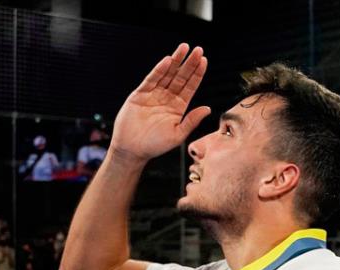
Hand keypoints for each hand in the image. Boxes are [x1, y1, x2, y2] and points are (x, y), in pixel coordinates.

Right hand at [110, 43, 210, 162]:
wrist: (132, 150)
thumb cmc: (155, 146)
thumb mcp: (178, 135)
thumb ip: (192, 121)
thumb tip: (208, 109)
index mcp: (178, 107)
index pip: (190, 86)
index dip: (197, 74)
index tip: (204, 61)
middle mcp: (167, 98)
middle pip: (181, 76)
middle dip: (189, 63)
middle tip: (198, 50)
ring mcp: (153, 94)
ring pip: (167, 74)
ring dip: (176, 61)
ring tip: (184, 48)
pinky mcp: (140, 94)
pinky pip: (151, 79)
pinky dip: (159, 70)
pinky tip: (167, 61)